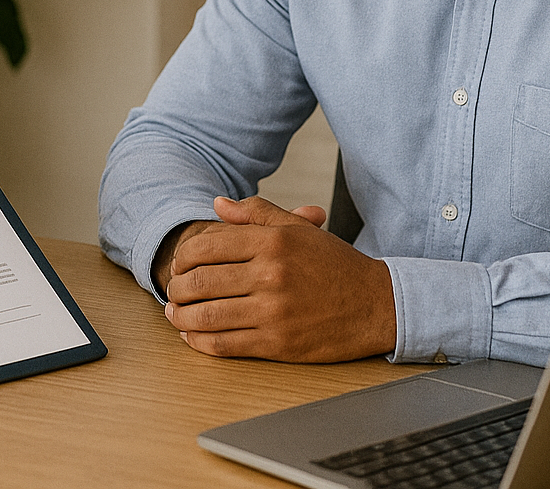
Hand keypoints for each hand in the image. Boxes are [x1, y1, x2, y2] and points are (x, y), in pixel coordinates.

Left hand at [162, 195, 395, 362]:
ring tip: (175, 314)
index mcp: (273, 242)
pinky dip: (200, 342)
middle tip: (172, 290)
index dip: (182, 256)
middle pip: (200, 282)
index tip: (178, 264)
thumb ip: (255, 214)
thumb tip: (216, 204)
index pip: (207, 246)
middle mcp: (271, 275)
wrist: (377, 304)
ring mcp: (274, 311)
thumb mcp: (297, 229)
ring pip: (207, 316)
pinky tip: (192, 337)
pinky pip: (225, 344)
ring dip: (181, 317)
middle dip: (177, 288)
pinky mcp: (278, 344)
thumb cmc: (335, 265)